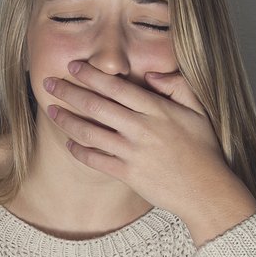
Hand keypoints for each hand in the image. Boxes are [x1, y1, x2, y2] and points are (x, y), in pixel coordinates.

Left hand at [41, 61, 251, 223]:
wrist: (206, 190)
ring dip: (67, 120)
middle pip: (97, 106)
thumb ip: (177, 87)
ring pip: (91, 132)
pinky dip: (79, 152)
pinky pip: (96, 160)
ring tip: (51, 111)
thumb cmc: (204, 150)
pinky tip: (69, 144)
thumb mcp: (199, 111)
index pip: (117, 87)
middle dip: (69, 92)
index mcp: (157, 110)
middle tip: (49, 83)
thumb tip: (151, 74)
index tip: (74, 66)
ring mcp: (133, 152)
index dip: (92, 75)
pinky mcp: (128, 174)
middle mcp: (141, 129)